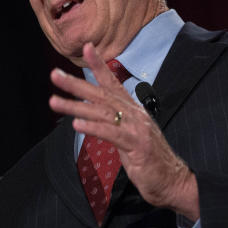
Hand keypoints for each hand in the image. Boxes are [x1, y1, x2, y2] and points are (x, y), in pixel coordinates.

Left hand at [49, 43, 198, 220]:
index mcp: (132, 110)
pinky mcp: (137, 145)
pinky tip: (77, 125)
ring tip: (54, 102)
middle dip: (76, 84)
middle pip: (101, 94)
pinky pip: (111, 133)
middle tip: (55, 75)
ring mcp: (136, 128)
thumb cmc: (150, 160)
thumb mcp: (130, 135)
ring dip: (76, 106)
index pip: (113, 83)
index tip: (87, 47)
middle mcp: (134, 114)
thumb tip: (97, 114)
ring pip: (102, 112)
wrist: (173, 181)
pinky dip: (94, 127)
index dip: (99, 65)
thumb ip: (115, 122)